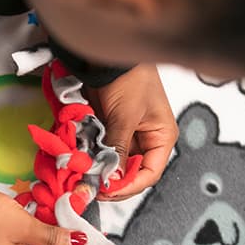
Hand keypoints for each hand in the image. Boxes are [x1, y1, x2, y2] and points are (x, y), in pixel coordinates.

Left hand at [86, 64, 177, 199]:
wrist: (107, 54)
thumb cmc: (129, 77)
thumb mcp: (125, 115)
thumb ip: (118, 147)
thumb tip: (111, 177)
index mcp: (161, 137)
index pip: (149, 173)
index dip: (129, 185)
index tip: (109, 190)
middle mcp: (146, 139)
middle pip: (131, 171)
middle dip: (113, 180)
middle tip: (93, 185)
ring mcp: (127, 134)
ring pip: (114, 162)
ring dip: (100, 169)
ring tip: (86, 174)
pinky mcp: (110, 128)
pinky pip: (102, 150)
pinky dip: (93, 156)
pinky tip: (83, 160)